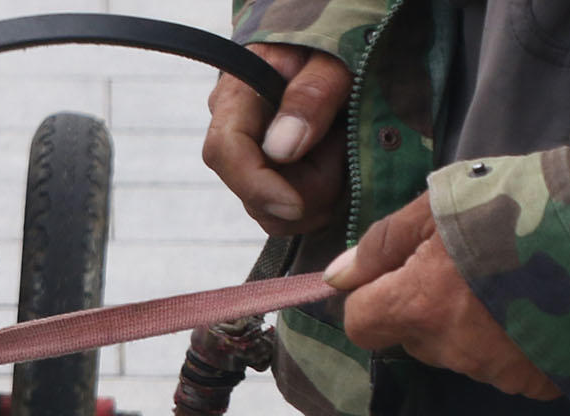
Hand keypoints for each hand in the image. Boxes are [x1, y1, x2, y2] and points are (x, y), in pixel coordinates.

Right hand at [203, 47, 348, 235]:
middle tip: (344, 147)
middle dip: (307, 187)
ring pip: (271, 212)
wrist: (330, 48)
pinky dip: (317, 201)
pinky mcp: (266, 181)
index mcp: (238, 96)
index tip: (298, 205)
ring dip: (318, 192)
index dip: (257, 185)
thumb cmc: (332, 46)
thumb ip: (311, 96)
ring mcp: (246, 162)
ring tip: (341, 149)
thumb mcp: (335, 60)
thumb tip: (281, 150)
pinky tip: (334, 166)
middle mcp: (231, 134)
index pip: (225, 151)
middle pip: (253, 193)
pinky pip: (283, 215)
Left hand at [328, 195, 558, 397]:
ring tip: (514, 278)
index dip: (373, 296)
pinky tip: (539, 305)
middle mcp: (451, 348)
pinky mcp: (537, 382)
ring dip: (472, 323)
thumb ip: (382, 244)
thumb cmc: (523, 203)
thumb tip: (337, 280)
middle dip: (427, 307)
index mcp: (419, 306)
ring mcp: (495, 370)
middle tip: (471, 265)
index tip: (402, 271)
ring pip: (458, 351)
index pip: (361, 323)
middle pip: (412, 337)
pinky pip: (504, 366)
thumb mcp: (442, 205)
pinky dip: (515, 341)